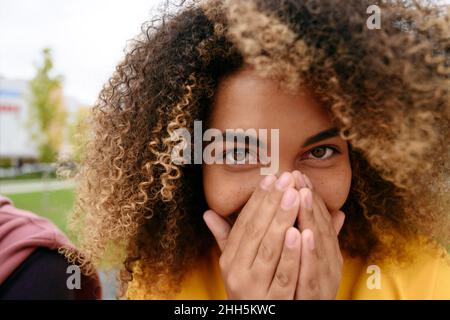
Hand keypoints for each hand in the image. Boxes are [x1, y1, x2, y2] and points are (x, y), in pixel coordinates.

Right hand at [203, 172, 302, 298]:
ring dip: (282, 220)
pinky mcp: (270, 302)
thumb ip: (226, 238)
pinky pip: (283, 275)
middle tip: (287, 178)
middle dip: (272, 202)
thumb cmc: (251, 289)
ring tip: (294, 195)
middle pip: (256, 231)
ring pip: (269, 249)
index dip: (258, 200)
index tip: (271, 178)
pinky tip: (300, 232)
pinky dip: (291, 254)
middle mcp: (236, 271)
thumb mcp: (236, 265)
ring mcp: (252, 287)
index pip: (244, 223)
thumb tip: (207, 213)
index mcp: (230, 259)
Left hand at [293, 172, 344, 299]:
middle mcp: (329, 263)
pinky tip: (303, 233)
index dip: (310, 197)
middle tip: (297, 176)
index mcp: (327, 253)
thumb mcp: (313, 259)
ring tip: (301, 194)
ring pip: (318, 245)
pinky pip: (311, 273)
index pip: (320, 221)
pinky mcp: (315, 296)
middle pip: (320, 227)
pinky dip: (308, 253)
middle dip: (309, 199)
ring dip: (310, 217)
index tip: (298, 175)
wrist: (304, 315)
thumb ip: (320, 236)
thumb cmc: (306, 286)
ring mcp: (325, 279)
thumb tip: (339, 212)